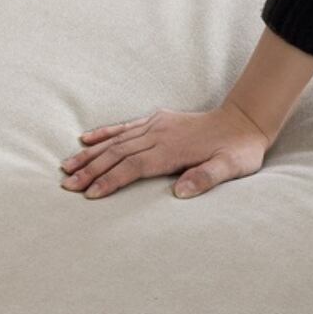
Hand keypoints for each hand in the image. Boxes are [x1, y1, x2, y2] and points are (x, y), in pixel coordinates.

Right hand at [60, 101, 270, 199]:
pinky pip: (123, 126)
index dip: (110, 180)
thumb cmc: (238, 150)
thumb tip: (180, 192)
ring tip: (66, 166)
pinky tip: (85, 139)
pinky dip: (103, 133)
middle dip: (90, 170)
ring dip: (90, 154)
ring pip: (115, 140)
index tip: (90, 193)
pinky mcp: (156, 120)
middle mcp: (158, 135)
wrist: (245, 120)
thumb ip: (205, 178)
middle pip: (116, 154)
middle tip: (67, 185)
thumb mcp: (230, 167)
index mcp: (172, 150)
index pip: (133, 167)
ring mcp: (155, 125)